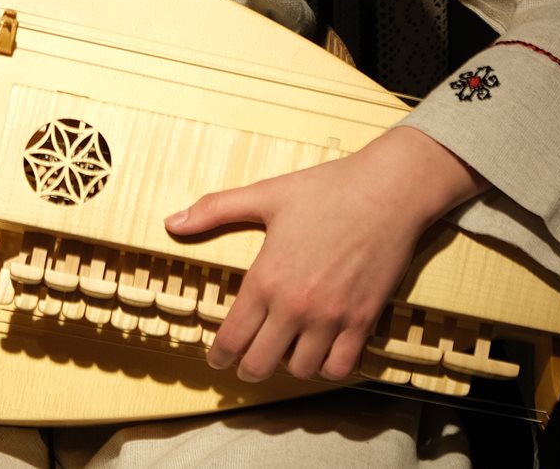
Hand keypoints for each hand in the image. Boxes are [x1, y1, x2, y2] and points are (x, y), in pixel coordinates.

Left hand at [165, 125, 487, 382]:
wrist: (388, 191)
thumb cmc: (326, 189)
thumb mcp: (265, 195)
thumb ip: (215, 211)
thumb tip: (171, 223)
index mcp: (267, 278)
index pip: (232, 338)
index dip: (219, 356)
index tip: (217, 359)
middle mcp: (296, 306)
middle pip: (260, 365)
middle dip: (247, 367)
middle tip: (247, 361)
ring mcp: (332, 317)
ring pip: (301, 370)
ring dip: (289, 366)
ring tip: (285, 351)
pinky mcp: (363, 321)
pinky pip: (340, 367)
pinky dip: (328, 366)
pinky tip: (322, 350)